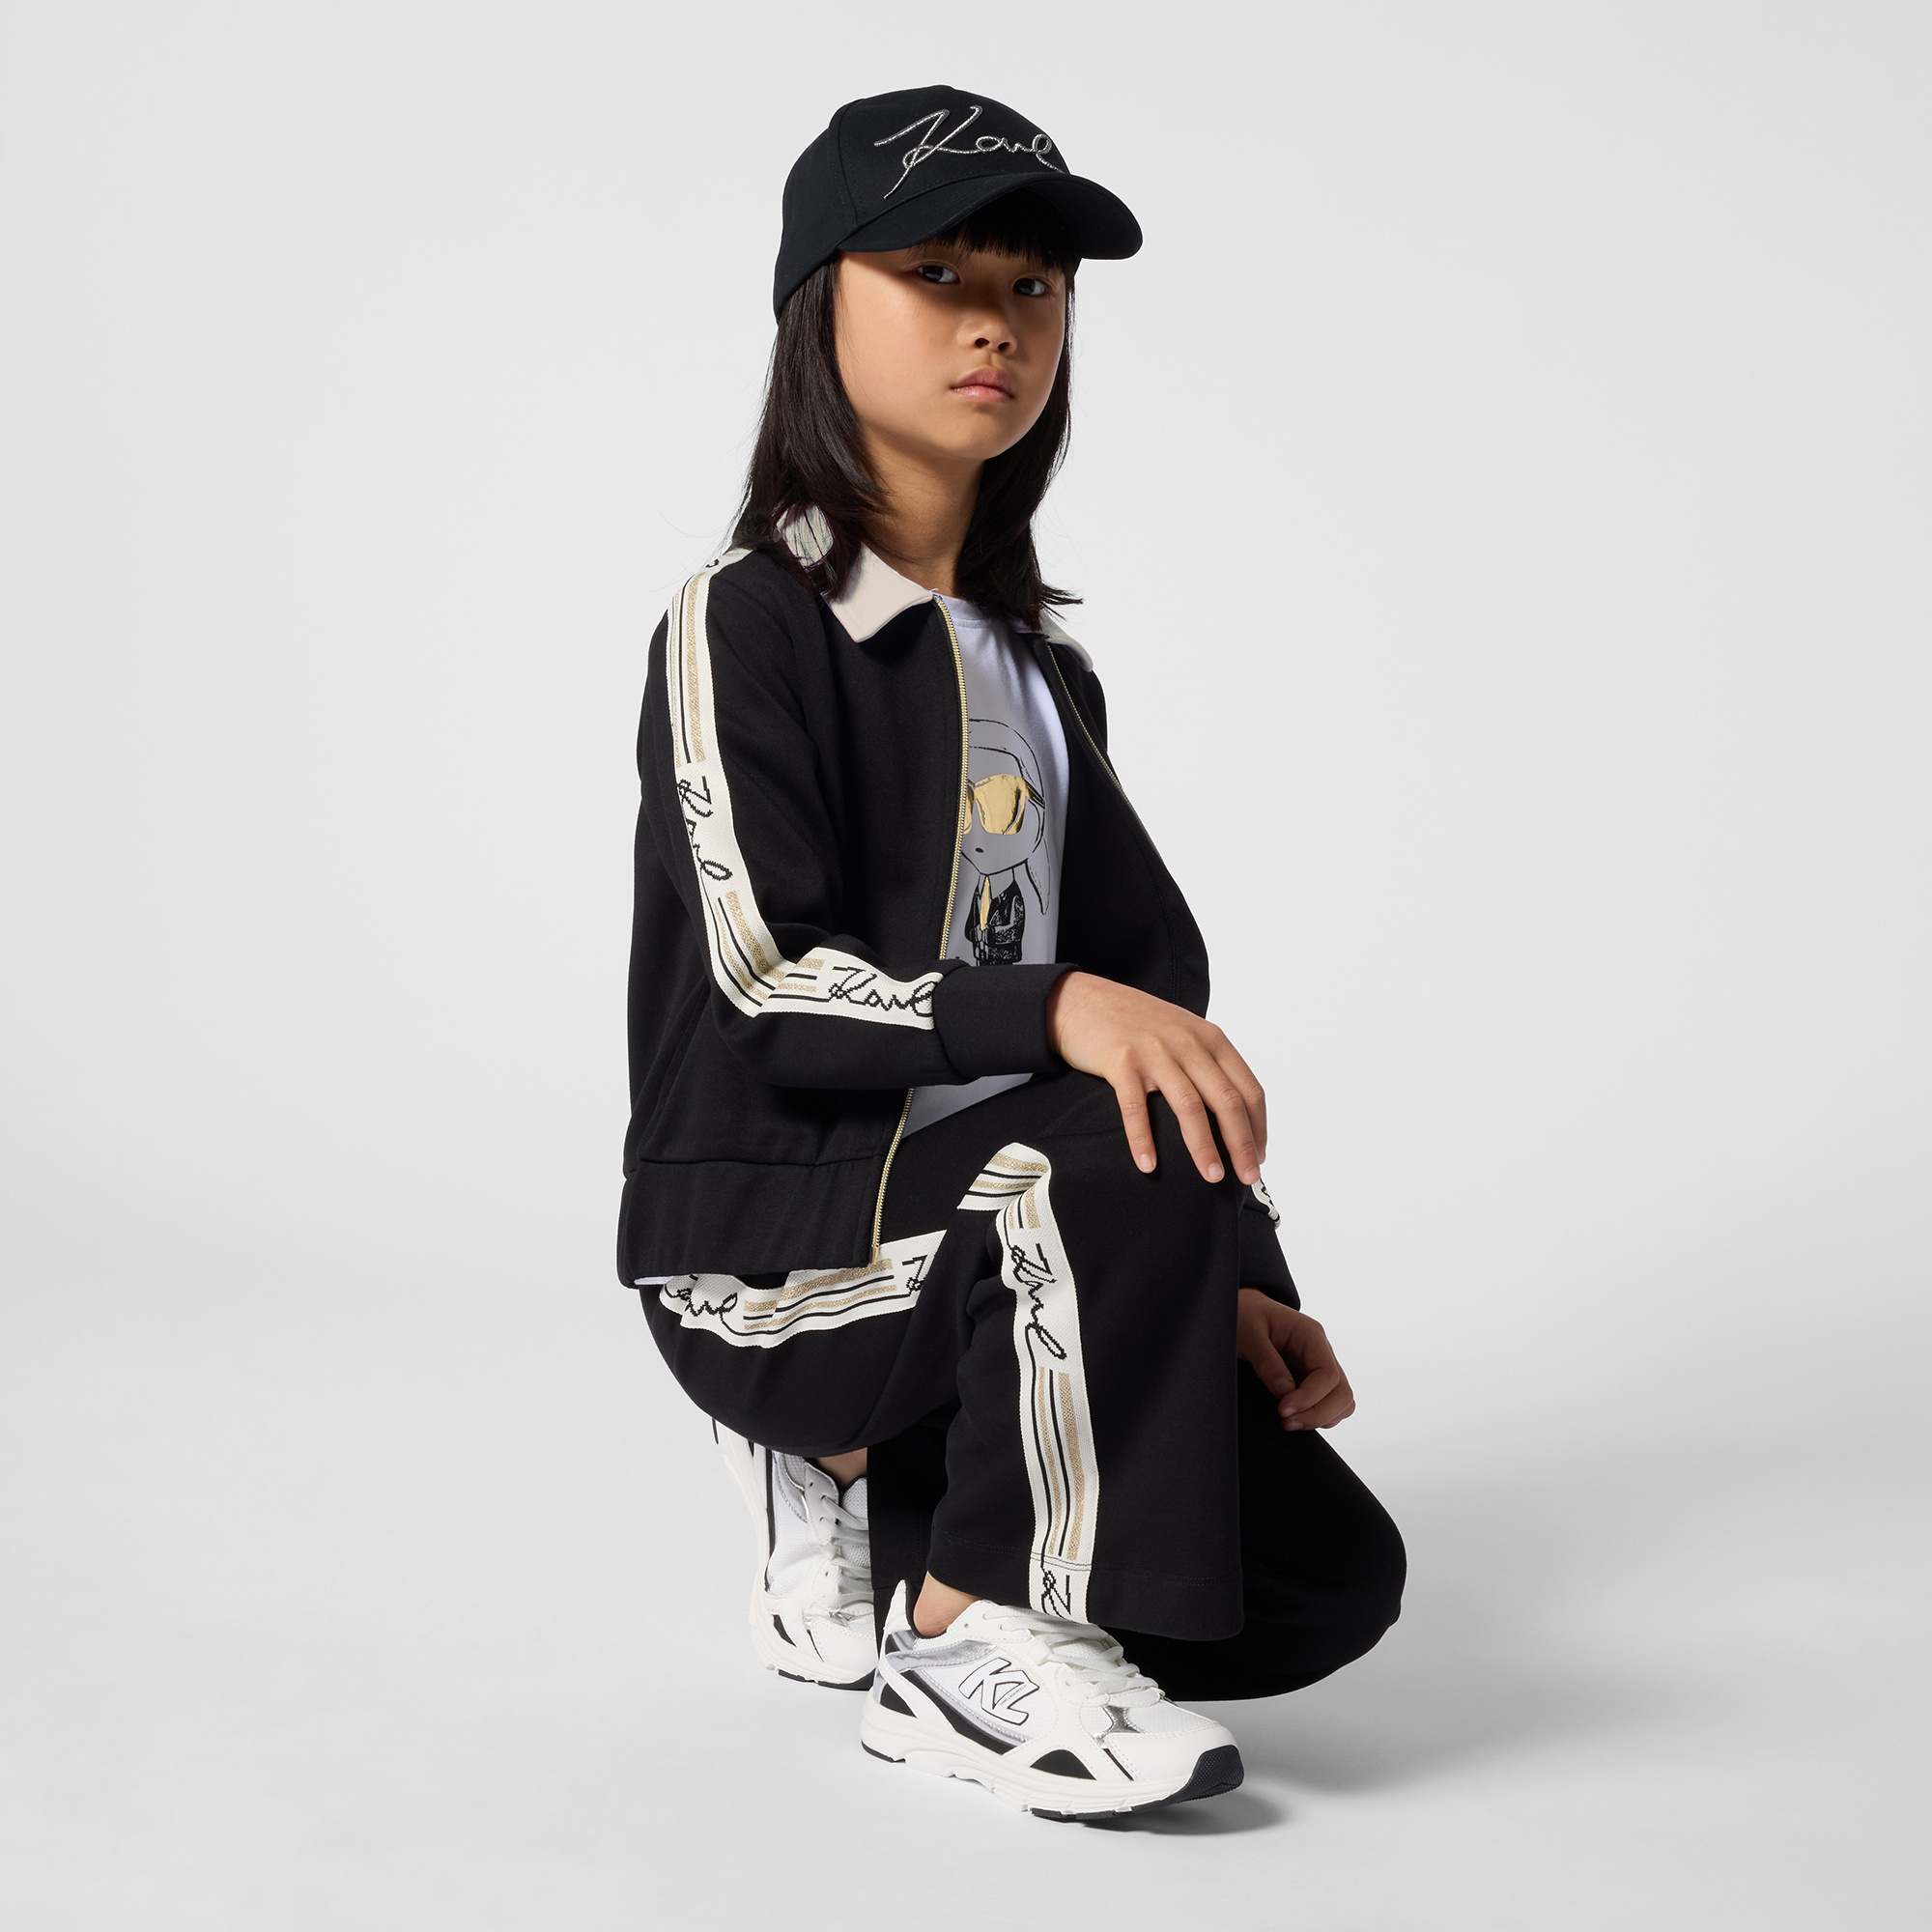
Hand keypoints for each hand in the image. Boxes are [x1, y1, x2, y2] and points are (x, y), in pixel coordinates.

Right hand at [1044, 971, 1266, 1185]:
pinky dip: (1142, 1139)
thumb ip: (1207, 1063)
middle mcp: (1189, 1044)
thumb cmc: (1136, 1022)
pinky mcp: (1121, 1062)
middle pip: (1226, 1101)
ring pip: (1190, 1107)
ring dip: (1204, 1147)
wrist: (1085, 1000)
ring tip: (1211, 1176)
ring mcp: (1155, 1052)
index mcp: (1210, 1039)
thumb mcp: (1183, 1032)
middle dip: (1241, 1144)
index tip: (1259, 1156)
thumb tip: (1230, 1111)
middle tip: (1247, 1177)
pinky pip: (1136, 1108)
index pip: (1248, 1089)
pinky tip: (1147, 1165)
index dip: (1258, 1127)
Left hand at [1236, 1289, 1355, 1430]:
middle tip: (1286, 1423)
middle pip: (1342, 1392)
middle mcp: (1321, 1351)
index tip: (1282, 1411)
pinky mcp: (1313, 1379)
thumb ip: (1267, 1362)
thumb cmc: (1244, 1315)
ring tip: (1289, 1422)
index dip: (1309, 1399)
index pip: (1327, 1374)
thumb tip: (1285, 1392)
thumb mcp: (1248, 1333)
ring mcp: (1320, 1366)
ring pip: (1341, 1402)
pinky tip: (1294, 1416)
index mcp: (1310, 1334)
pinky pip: (1331, 1404)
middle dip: (1317, 1414)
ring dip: (1320, 1418)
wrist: (1242, 1310)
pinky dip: (1319, 1417)